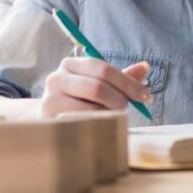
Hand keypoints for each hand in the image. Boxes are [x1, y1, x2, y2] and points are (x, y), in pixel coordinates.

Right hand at [36, 57, 151, 116]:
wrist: (46, 119)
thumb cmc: (77, 100)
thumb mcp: (97, 84)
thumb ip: (119, 78)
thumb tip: (145, 67)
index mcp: (71, 64)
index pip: (103, 69)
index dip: (128, 83)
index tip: (146, 96)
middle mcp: (57, 78)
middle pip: (97, 87)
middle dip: (120, 99)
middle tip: (130, 110)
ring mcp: (50, 99)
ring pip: (90, 109)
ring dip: (109, 116)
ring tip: (114, 119)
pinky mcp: (49, 119)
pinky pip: (82, 124)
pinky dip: (98, 126)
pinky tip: (103, 128)